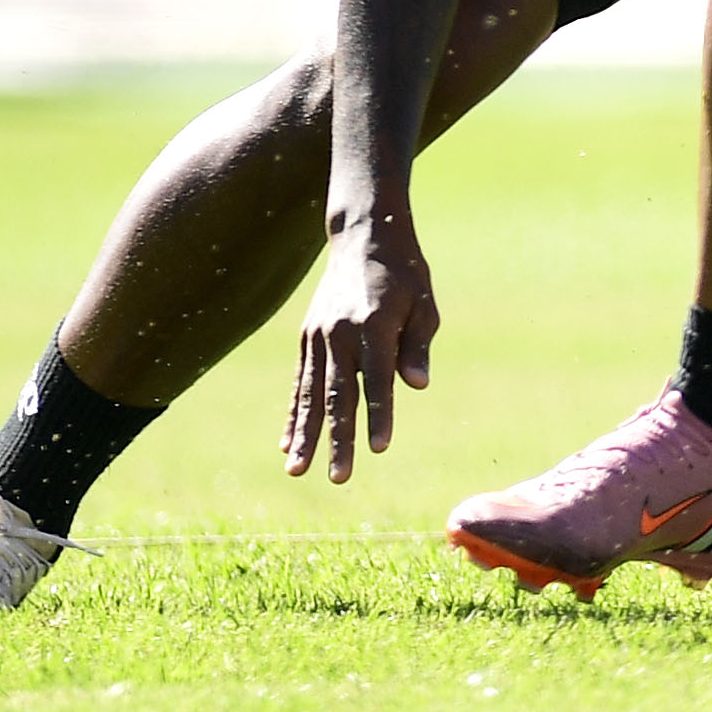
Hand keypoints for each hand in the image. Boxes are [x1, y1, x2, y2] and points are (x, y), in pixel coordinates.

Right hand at [281, 210, 436, 483]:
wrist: (363, 234)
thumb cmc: (404, 273)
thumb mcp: (423, 303)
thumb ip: (417, 346)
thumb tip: (417, 385)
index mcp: (376, 323)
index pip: (378, 377)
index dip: (380, 413)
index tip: (380, 447)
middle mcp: (341, 332)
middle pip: (339, 394)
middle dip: (338, 438)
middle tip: (339, 478)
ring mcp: (319, 335)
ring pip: (310, 393)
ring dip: (306, 435)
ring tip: (298, 470)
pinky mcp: (307, 337)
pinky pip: (299, 382)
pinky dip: (293, 414)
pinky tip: (288, 445)